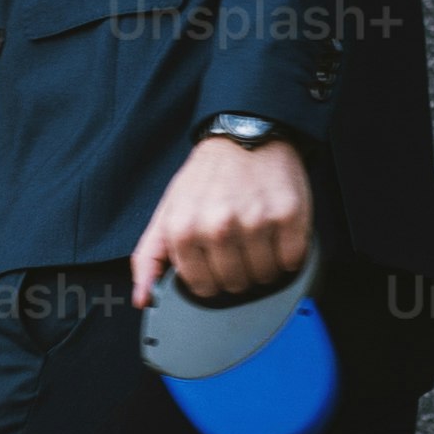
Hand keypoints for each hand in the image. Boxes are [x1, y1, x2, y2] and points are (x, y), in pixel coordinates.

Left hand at [135, 131, 315, 310]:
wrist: (244, 134)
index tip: (215, 257)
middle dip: (238, 270)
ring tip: (257, 235)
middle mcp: (218, 227)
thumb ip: (150, 257)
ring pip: (264, 277)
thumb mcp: (168, 212)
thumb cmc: (206, 176)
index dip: (212, 276)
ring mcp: (256, 222)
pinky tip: (276, 232)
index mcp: (184, 230)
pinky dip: (288, 254)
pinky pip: (292, 262)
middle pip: (235, 285)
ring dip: (264, 264)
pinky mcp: (288, 216)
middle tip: (238, 241)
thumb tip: (142, 299)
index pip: (203, 287)